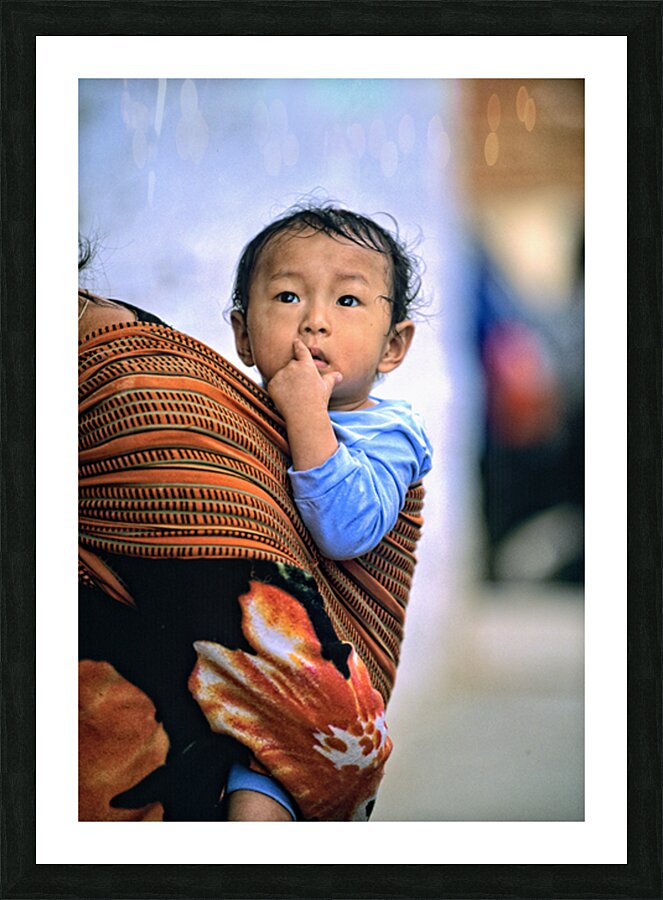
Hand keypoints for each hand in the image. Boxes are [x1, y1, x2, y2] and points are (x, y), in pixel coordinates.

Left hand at [267, 339, 341, 470]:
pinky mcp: (272, 383)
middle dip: (294, 373)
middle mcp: (293, 366)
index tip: (295, 341)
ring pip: (282, 374)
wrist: (304, 414)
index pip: (301, 349)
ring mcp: (281, 374)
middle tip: (300, 387)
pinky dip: (278, 389)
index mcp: (306, 364)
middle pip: (291, 365)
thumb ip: (331, 379)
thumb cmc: (318, 401)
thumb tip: (339, 375)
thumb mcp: (326, 388)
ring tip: (294, 395)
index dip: (298, 345)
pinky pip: (274, 384)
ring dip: (286, 381)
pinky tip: (285, 398)